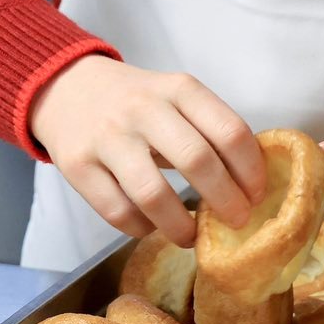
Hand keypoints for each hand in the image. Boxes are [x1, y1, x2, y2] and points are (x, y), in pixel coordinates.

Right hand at [29, 55, 264, 245]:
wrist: (65, 87)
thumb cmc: (136, 101)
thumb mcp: (175, 97)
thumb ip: (208, 129)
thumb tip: (249, 185)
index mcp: (179, 89)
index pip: (230, 130)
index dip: (251, 170)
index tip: (257, 195)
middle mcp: (144, 109)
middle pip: (197, 160)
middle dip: (225, 201)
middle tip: (236, 221)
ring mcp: (108, 137)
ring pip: (153, 194)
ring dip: (181, 225)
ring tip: (192, 236)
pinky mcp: (77, 165)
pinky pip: (117, 211)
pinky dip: (142, 228)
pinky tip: (151, 225)